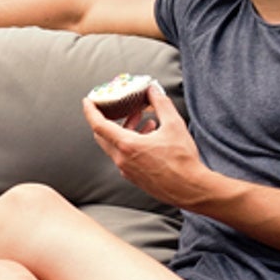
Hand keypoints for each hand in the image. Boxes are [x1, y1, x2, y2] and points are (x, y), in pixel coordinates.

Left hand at [83, 86, 222, 209]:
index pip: (98, 125)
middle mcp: (122, 160)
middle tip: (121, 108)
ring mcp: (127, 171)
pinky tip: (150, 137)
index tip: (88, 101)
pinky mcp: (135, 178)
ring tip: (144, 120)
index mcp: (127, 146)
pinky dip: (131, 143)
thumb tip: (153, 90)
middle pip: (104, 136)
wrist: (190, 189)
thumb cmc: (182, 160)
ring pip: (116, 146)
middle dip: (111, 118)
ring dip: (125, 130)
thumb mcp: (174, 125)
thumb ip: (161, 103)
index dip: (91, 110)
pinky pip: (125, 157)